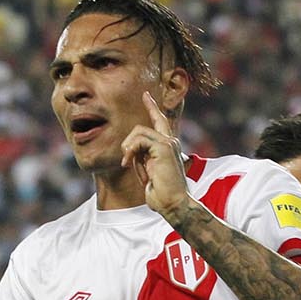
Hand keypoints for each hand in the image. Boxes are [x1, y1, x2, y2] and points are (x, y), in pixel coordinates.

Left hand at [121, 93, 190, 218]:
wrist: (174, 204)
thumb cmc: (161, 194)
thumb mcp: (148, 172)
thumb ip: (141, 157)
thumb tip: (128, 150)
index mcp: (168, 147)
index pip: (160, 121)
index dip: (152, 107)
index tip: (145, 95)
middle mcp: (170, 142)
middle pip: (142, 128)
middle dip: (129, 143)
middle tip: (126, 162)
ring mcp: (168, 143)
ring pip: (138, 132)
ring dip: (128, 149)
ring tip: (127, 164)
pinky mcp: (164, 147)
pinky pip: (139, 140)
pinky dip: (131, 151)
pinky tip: (129, 163)